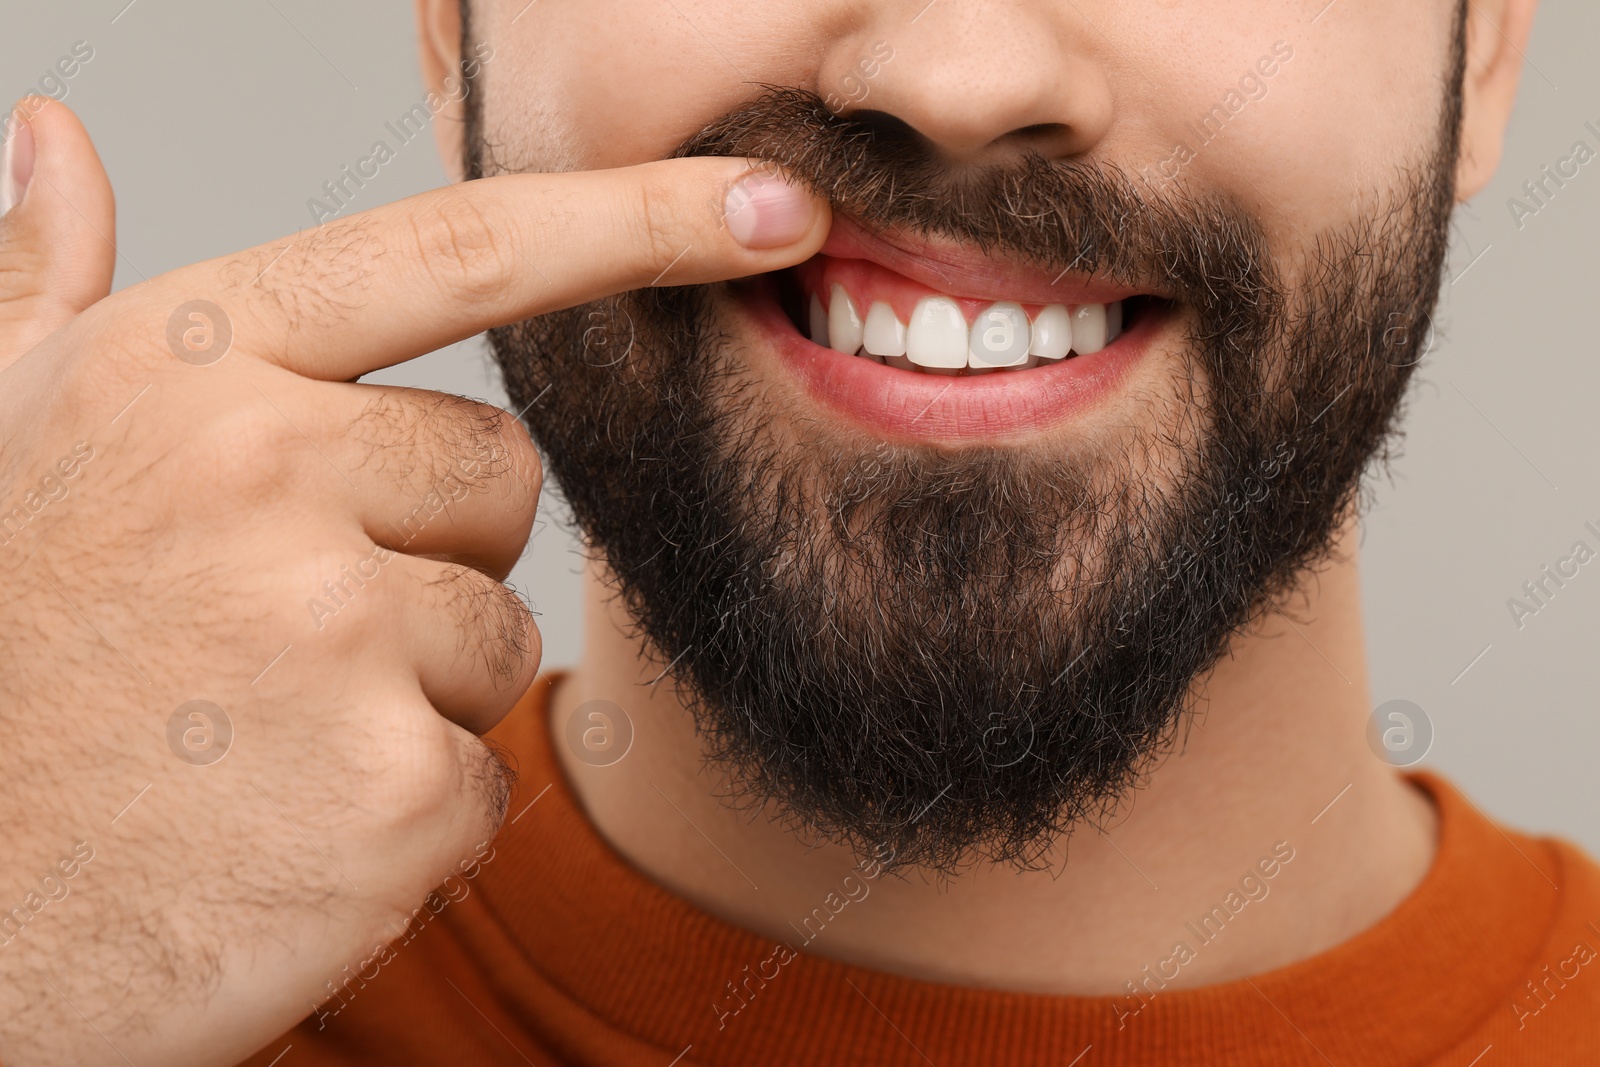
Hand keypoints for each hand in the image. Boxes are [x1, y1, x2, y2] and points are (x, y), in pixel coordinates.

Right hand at [0, 97, 826, 1066]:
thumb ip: (49, 283)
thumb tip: (61, 132)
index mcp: (182, 366)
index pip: (465, 252)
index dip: (639, 218)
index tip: (772, 205)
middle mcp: (261, 471)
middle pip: (499, 483)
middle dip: (427, 556)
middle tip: (273, 632)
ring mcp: (331, 634)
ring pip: (501, 641)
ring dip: (409, 699)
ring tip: (252, 738)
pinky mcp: (389, 793)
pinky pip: (486, 779)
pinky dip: (409, 821)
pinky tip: (277, 833)